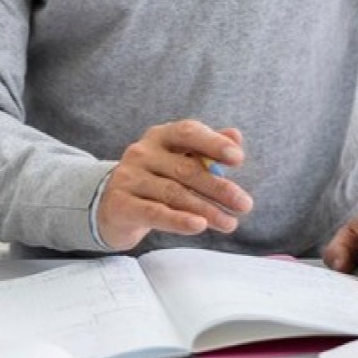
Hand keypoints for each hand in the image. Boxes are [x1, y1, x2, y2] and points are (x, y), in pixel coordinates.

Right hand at [96, 121, 251, 250]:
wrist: (112, 207)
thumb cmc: (155, 180)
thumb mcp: (178, 160)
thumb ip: (206, 148)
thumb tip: (236, 136)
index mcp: (160, 136)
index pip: (188, 132)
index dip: (214, 143)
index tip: (239, 158)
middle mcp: (142, 153)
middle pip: (186, 169)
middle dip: (219, 187)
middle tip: (245, 204)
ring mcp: (129, 178)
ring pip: (174, 194)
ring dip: (206, 210)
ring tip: (230, 223)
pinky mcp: (122, 204)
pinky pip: (154, 212)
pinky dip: (178, 220)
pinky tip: (199, 226)